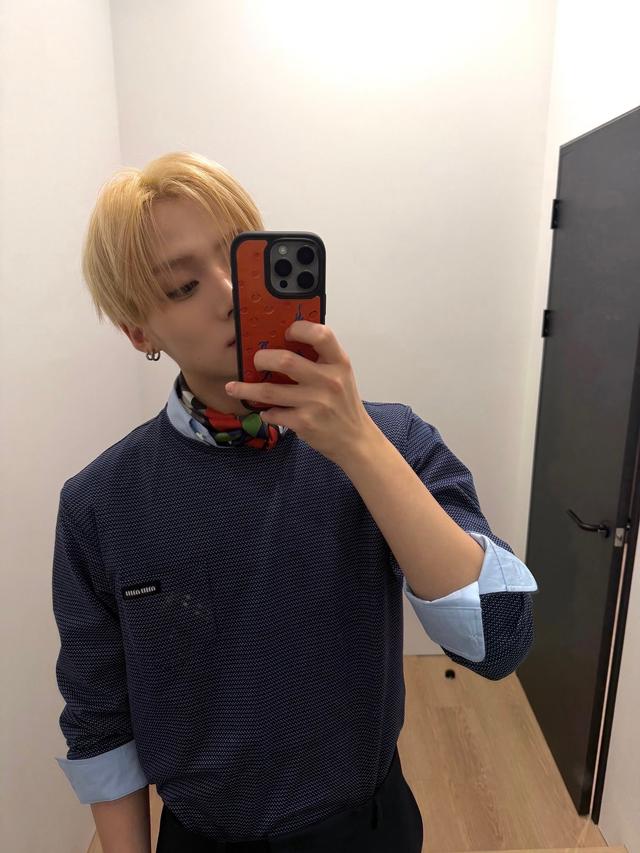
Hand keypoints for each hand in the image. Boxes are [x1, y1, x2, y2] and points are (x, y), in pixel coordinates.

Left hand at [224, 320, 375, 464]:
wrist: (355, 440)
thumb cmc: (343, 403)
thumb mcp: (341, 375)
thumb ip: (320, 359)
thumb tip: (282, 343)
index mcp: (339, 363)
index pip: (320, 334)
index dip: (298, 329)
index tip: (285, 333)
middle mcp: (328, 381)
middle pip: (285, 361)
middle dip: (262, 359)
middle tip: (256, 362)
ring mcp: (316, 403)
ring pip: (269, 391)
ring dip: (246, 389)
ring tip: (233, 387)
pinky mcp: (304, 423)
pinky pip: (273, 413)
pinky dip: (265, 412)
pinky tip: (264, 411)